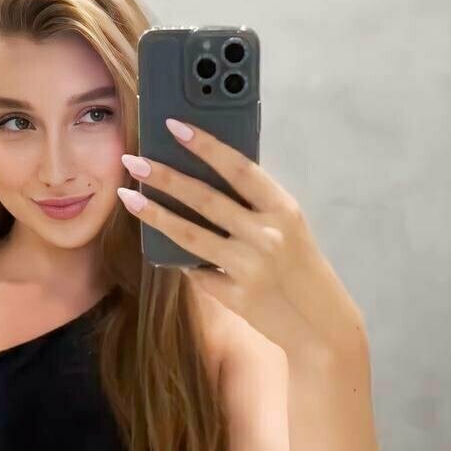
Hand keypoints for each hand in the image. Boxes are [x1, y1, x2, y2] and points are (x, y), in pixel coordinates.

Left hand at [117, 117, 366, 360]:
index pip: (238, 168)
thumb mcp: (289, 227)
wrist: (321, 324)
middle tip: (133, 161)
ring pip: (190, 234)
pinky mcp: (236, 296)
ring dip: (154, 213)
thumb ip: (255, 205)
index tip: (174, 126)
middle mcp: (267, 235)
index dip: (205, 145)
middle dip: (164, 176)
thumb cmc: (301, 267)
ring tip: (129, 197)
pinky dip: (182, 261)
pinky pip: (197, 272)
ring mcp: (250, 267)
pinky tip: (163, 250)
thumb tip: (204, 179)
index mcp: (283, 209)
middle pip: (205, 198)